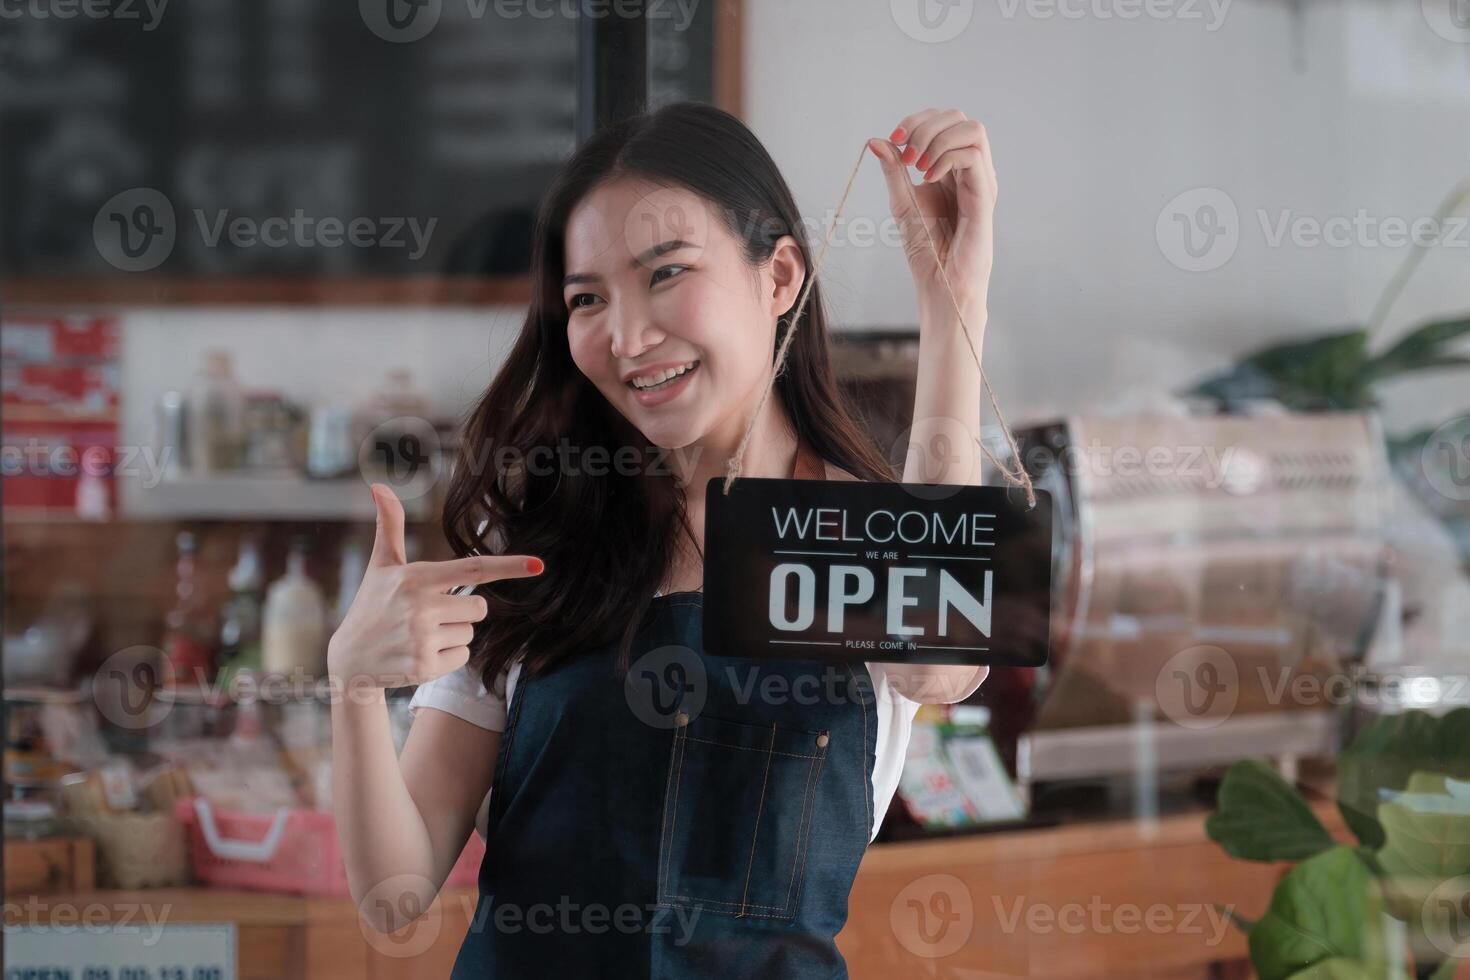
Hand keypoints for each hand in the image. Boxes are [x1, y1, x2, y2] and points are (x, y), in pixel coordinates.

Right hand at [326, 483, 543, 688]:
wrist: (349, 660)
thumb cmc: (371, 605)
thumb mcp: (380, 566)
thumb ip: (388, 526)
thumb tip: (379, 485)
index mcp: (416, 578)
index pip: (473, 569)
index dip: (509, 566)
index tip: (539, 565)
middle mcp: (420, 607)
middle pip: (479, 607)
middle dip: (461, 610)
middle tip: (426, 614)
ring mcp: (422, 638)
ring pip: (471, 633)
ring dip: (452, 634)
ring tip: (418, 634)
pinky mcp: (425, 667)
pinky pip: (463, 657)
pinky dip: (446, 657)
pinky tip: (418, 654)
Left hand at [868, 108, 996, 318]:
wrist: (940, 283)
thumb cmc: (926, 247)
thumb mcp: (902, 201)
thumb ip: (894, 170)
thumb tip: (876, 139)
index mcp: (953, 168)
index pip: (944, 121)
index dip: (917, 121)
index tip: (893, 137)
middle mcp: (972, 170)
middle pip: (960, 118)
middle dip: (925, 126)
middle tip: (905, 154)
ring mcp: (981, 181)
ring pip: (973, 130)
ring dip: (937, 139)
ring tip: (917, 165)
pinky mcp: (985, 196)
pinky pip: (973, 157)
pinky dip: (946, 158)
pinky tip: (928, 178)